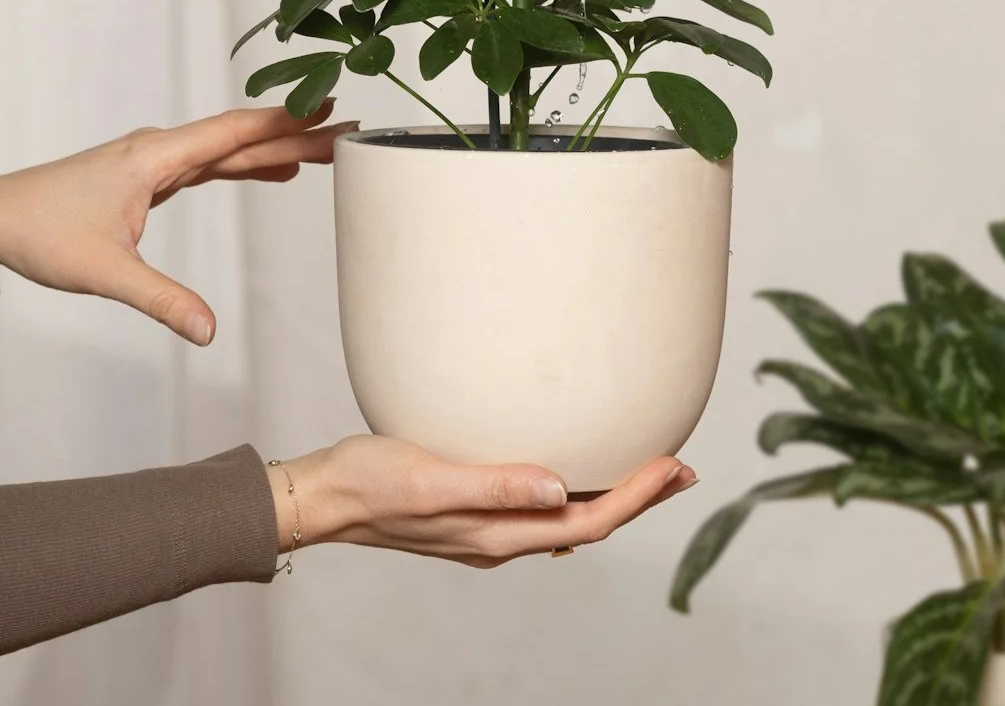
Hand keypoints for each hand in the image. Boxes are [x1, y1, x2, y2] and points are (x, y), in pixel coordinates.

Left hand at [0, 104, 355, 344]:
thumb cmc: (40, 233)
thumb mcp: (106, 272)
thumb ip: (161, 299)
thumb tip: (208, 331)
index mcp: (153, 158)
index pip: (231, 132)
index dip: (282, 120)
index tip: (328, 106)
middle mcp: (157, 151)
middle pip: (238, 137)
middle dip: (294, 132)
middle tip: (348, 131)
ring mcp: (152, 163)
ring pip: (225, 150)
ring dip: (273, 148)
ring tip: (326, 151)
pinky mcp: (145, 179)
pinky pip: (207, 166)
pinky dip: (242, 165)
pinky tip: (272, 170)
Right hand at [269, 435, 697, 567]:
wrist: (322, 498)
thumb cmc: (368, 482)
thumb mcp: (431, 478)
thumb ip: (495, 485)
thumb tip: (559, 487)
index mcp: (497, 535)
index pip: (588, 520)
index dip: (637, 495)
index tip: (673, 465)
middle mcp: (499, 538)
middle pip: (588, 523)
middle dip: (639, 498)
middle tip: (682, 469)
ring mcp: (486, 528)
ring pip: (567, 517)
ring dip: (610, 493)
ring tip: (645, 468)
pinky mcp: (471, 511)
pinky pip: (539, 507)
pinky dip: (572, 488)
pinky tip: (574, 467)